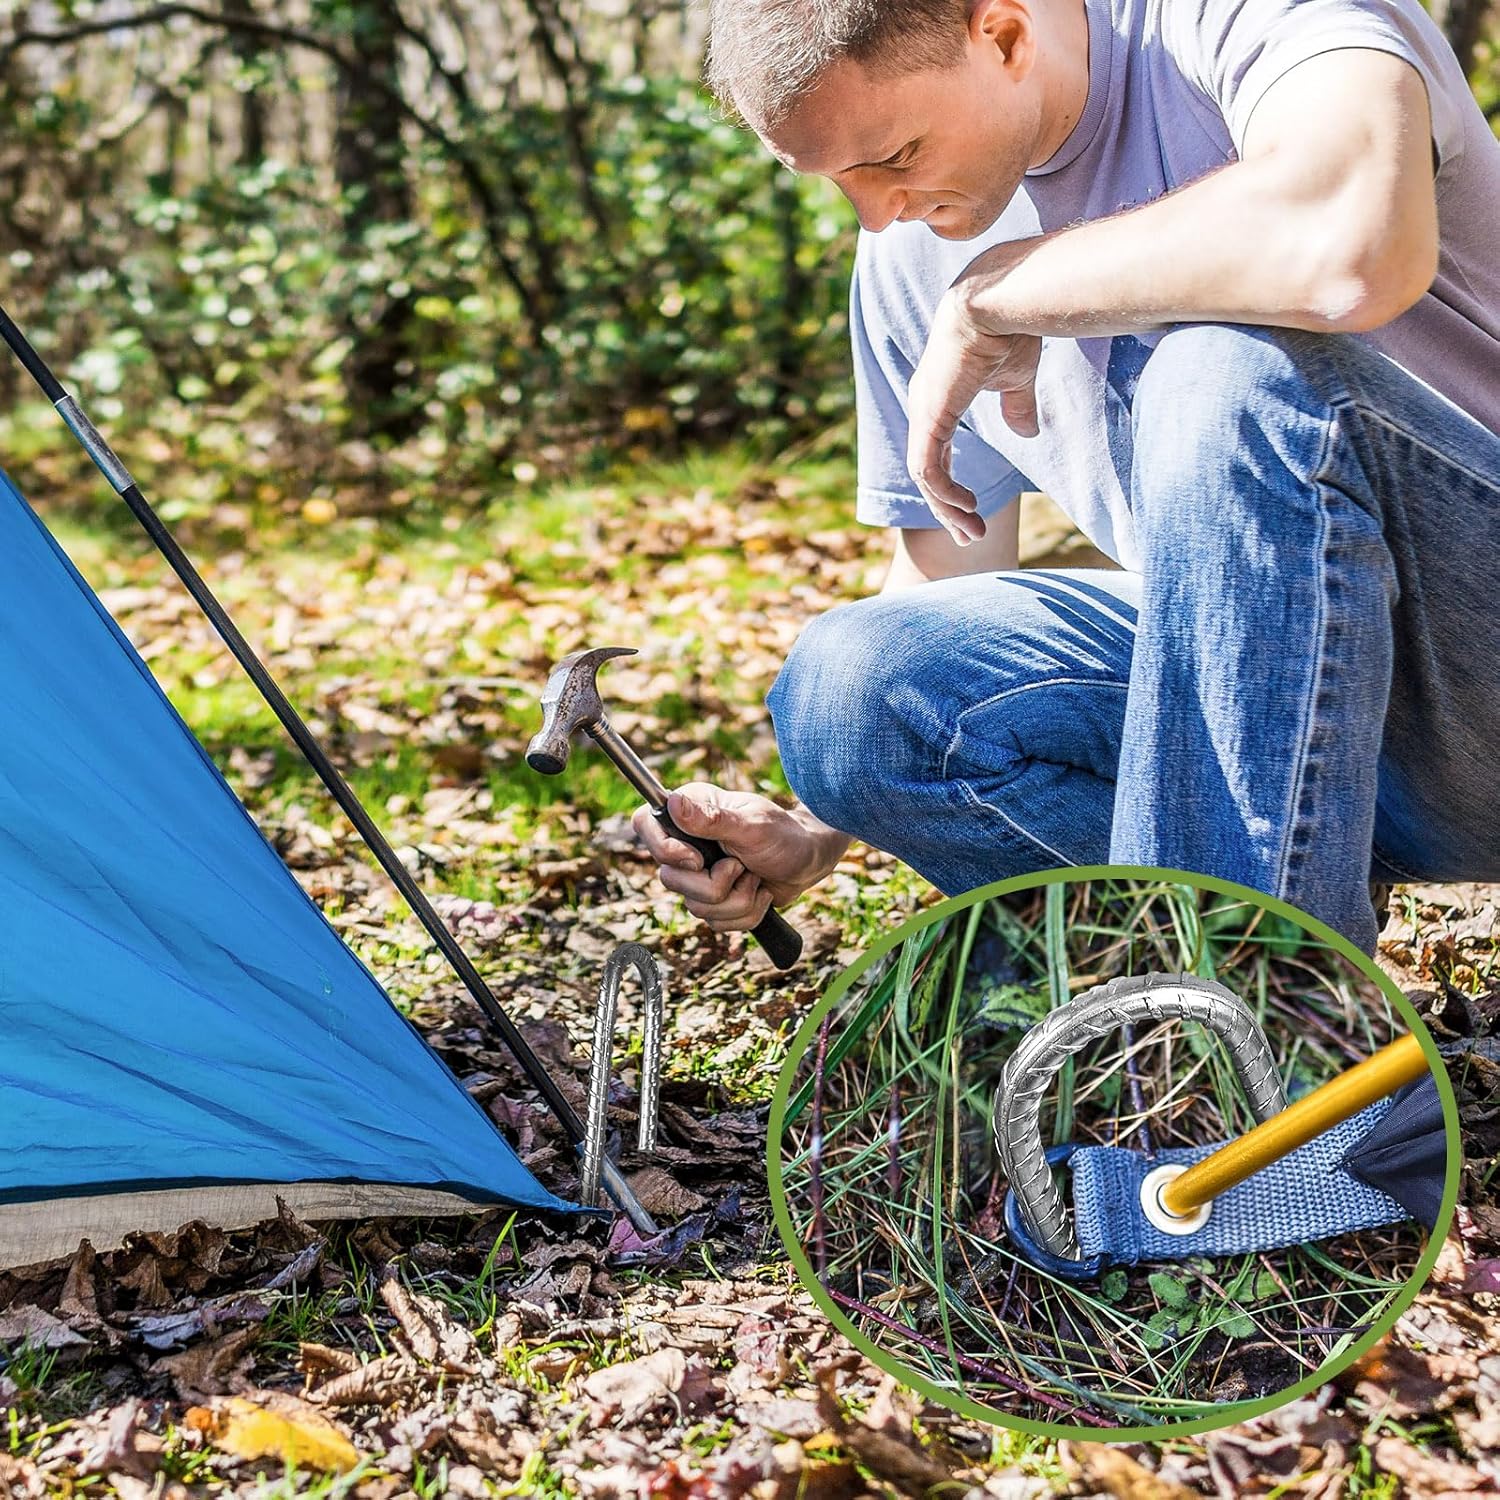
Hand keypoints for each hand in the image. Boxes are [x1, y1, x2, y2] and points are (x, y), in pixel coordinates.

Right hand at [631, 783, 850, 932]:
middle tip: (741, 867)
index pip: (644, 824)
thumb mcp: (750, 825)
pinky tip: (758, 894)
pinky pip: (715, 923)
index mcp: (690, 812)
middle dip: (714, 885)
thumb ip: (712, 818)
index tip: (697, 859)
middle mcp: (688, 842)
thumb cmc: (784, 835)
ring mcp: (699, 873)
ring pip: (695, 907)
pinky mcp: (714, 899)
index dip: (664, 849)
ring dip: (736, 900)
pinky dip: (744, 914)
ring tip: (755, 878)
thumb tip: (672, 802)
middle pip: (670, 879)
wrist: (809, 861)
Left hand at [907, 251, 1041, 545]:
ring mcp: (923, 411)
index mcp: (938, 399)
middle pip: (928, 473)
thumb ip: (1016, 405)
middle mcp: (923, 407)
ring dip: (948, 509)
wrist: (1001, 299)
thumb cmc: (1009, 327)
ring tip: (972, 531)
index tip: (974, 515)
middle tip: (970, 537)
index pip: (936, 457)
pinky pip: (928, 468)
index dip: (951, 490)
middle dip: (947, 511)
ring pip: (926, 478)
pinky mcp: (930, 415)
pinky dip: (944, 492)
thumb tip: (1027, 431)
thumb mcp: (1015, 378)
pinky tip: (965, 506)